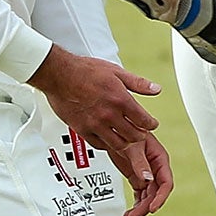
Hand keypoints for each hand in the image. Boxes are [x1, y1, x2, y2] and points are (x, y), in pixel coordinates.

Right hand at [29, 45, 161, 153]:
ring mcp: (95, 124)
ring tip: (127, 138)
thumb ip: (138, 83)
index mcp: (120, 100)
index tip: (151, 124)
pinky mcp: (82, 130)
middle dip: (141, 135)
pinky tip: (110, 139)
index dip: (151, 124)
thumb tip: (156, 89)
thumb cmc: (85, 71)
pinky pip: (100, 145)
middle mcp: (109, 115)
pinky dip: (108, 144)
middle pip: (133, 136)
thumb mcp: (117, 72)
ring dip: (126, 143)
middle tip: (141, 133)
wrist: (59, 75)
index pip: (144, 121)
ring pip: (118, 144)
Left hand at [110, 133, 172, 215]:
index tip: (152, 208)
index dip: (160, 197)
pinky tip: (130, 211)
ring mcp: (146, 174)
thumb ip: (140, 163)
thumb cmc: (128, 130)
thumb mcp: (134, 146)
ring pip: (148, 197)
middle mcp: (155, 169)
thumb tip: (147, 180)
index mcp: (160, 160)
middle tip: (134, 215)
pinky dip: (136, 204)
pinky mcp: (137, 177)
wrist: (115, 128)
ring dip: (140, 208)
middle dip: (146, 206)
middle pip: (156, 193)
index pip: (166, 183)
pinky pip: (140, 195)